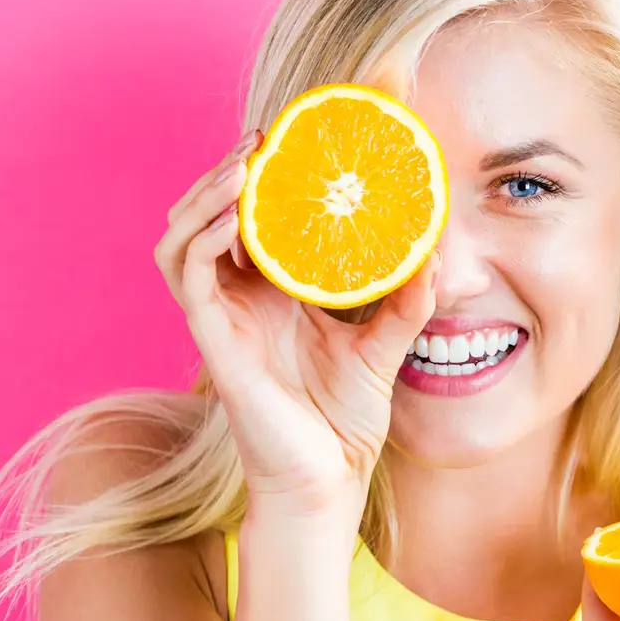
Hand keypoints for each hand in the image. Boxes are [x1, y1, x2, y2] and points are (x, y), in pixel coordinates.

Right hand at [154, 130, 438, 523]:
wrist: (330, 480)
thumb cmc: (345, 420)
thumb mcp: (383, 347)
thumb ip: (404, 302)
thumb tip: (435, 253)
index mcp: (273, 297)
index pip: (253, 222)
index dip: (262, 180)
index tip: (293, 140)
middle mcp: (239, 302)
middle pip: (210, 219)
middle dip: (230, 174)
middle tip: (266, 140)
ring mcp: (221, 320)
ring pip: (184, 238)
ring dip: (208, 195)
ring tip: (247, 164)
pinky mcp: (214, 342)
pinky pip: (189, 277)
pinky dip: (206, 237)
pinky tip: (239, 213)